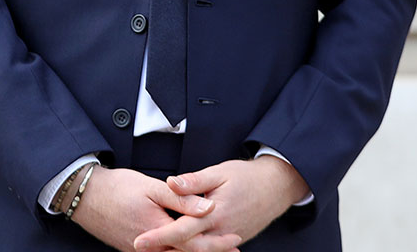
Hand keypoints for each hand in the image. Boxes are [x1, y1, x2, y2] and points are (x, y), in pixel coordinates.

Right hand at [72, 166, 221, 251]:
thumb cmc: (119, 188)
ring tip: (219, 249)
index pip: (192, 242)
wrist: (87, 197)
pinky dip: (178, 250)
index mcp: (156, 230)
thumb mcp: (153, 188)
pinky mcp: (134, 248)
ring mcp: (139, 251)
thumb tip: (208, 207)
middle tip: (234, 247)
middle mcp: (148, 248)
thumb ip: (182, 198)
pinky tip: (189, 245)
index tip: (235, 238)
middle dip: (210, 251)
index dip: (215, 242)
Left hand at [133, 156, 310, 251]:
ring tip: (158, 248)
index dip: (158, 237)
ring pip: (199, 251)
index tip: (139, 240)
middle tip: (139, 246)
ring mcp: (228, 238)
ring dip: (178, 251)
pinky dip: (195, 249)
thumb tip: (171, 183)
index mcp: (215, 214)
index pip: (181, 231)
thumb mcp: (220, 172)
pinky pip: (210, 249)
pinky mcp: (233, 240)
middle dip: (162, 249)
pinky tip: (182, 247)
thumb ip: (194, 181)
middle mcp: (221, 231)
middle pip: (187, 247)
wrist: (277, 187)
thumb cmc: (248, 176)